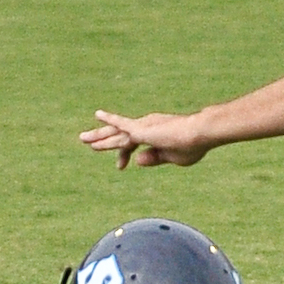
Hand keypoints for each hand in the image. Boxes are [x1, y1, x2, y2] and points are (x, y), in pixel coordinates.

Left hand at [79, 111, 210, 169]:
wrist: (201, 134)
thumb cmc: (193, 146)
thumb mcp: (172, 158)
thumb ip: (154, 158)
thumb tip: (137, 161)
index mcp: (154, 134)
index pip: (132, 143)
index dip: (124, 155)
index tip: (119, 167)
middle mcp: (146, 127)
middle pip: (118, 134)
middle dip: (102, 138)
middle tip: (85, 140)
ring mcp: (144, 127)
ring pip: (116, 133)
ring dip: (99, 136)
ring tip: (83, 139)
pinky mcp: (143, 128)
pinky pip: (123, 123)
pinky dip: (111, 120)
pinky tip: (99, 115)